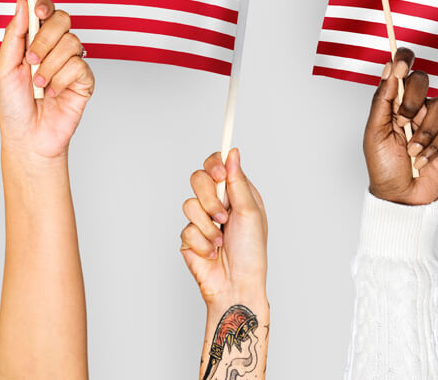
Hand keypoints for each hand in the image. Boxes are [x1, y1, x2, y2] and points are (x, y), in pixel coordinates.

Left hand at [0, 0, 94, 162]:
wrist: (27, 138)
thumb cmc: (13, 106)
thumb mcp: (5, 67)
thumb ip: (14, 34)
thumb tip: (21, 3)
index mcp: (34, 41)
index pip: (45, 12)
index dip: (44, 5)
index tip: (38, 11)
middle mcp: (54, 48)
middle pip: (62, 20)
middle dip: (44, 39)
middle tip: (31, 59)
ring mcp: (71, 63)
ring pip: (71, 43)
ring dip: (50, 66)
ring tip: (39, 85)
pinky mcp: (84, 80)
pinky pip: (79, 65)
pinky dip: (61, 80)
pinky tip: (53, 94)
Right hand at [179, 150, 267, 307]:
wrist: (236, 285)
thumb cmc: (250, 252)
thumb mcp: (249, 212)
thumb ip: (238, 181)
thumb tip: (232, 153)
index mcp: (236, 194)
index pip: (218, 165)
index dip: (214, 164)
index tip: (219, 175)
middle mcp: (218, 203)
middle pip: (197, 179)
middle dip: (209, 200)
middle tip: (222, 216)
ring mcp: (202, 220)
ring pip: (189, 205)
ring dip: (208, 227)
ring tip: (220, 241)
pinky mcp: (189, 236)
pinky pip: (186, 229)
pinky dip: (202, 242)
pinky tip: (212, 252)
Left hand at [363, 48, 437, 204]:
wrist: (399, 195)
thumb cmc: (383, 165)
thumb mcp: (374, 132)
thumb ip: (382, 101)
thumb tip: (389, 70)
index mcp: (392, 101)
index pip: (401, 69)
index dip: (403, 58)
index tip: (401, 62)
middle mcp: (413, 106)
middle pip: (423, 79)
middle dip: (412, 100)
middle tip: (401, 121)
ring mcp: (431, 121)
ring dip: (424, 130)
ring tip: (411, 149)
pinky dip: (433, 147)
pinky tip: (421, 159)